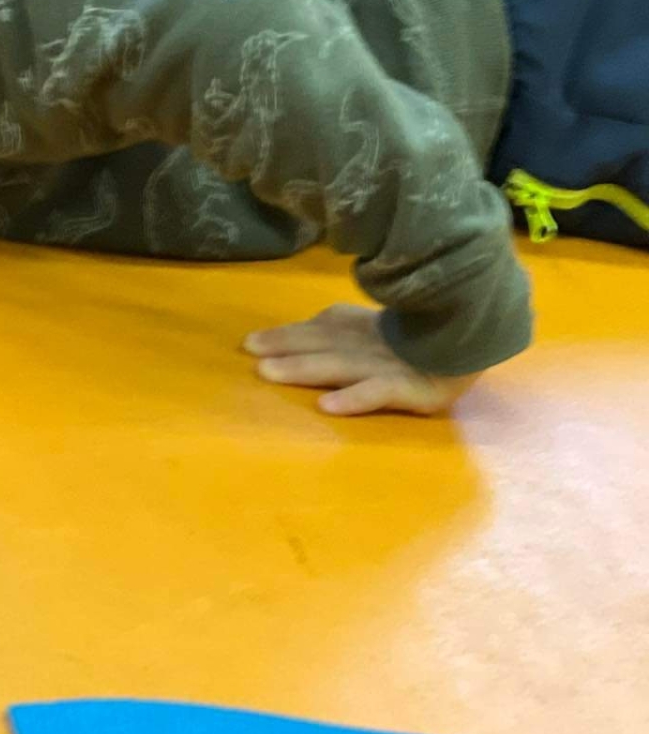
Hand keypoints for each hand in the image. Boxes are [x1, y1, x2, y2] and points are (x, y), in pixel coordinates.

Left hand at [243, 304, 479, 416]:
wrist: (483, 337)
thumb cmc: (421, 338)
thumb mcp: (375, 329)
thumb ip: (339, 326)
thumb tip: (291, 332)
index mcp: (363, 329)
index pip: (320, 330)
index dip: (286, 334)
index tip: (250, 343)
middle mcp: (372, 346)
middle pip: (324, 346)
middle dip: (287, 350)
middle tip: (253, 355)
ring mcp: (392, 367)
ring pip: (342, 366)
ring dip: (304, 369)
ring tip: (270, 373)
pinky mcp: (415, 390)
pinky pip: (380, 393)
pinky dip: (354, 399)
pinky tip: (327, 407)